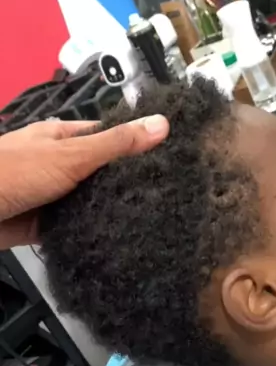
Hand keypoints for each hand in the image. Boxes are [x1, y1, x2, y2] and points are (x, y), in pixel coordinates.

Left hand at [0, 116, 168, 249]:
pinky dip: (88, 235)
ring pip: (86, 202)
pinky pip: (70, 230)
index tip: (170, 157)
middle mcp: (55, 164)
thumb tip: (163, 123)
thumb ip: (116, 144)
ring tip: (153, 221)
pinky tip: (117, 242)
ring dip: (107, 212)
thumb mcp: (71, 155)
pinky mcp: (40, 227)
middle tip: (169, 196)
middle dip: (125, 184)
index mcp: (60, 137)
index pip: (106, 135)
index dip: (135, 143)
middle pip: (98, 172)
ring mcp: (47, 196)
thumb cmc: (14, 173)